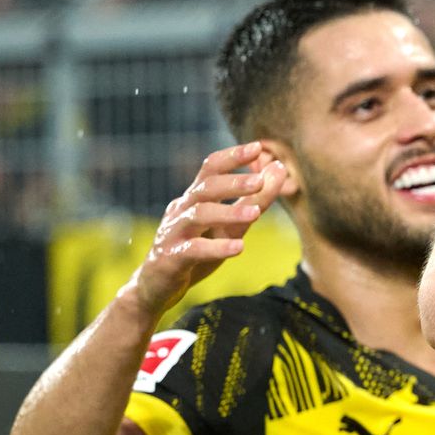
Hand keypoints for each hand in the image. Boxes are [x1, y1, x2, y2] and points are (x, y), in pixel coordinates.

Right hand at [133, 142, 287, 316]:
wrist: (156, 287)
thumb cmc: (196, 251)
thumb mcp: (230, 226)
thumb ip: (254, 201)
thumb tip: (278, 169)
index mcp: (194, 198)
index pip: (210, 169)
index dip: (231, 156)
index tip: (257, 147)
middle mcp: (181, 209)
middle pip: (205, 187)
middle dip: (232, 182)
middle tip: (259, 180)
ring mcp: (173, 232)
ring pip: (198, 215)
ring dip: (228, 213)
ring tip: (255, 214)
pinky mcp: (170, 258)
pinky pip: (193, 249)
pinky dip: (216, 247)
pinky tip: (239, 248)